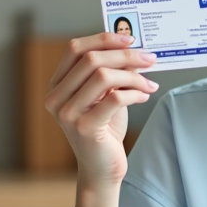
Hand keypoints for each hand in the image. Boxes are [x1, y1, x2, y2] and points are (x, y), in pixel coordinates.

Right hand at [44, 33, 157, 186]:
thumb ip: (110, 72)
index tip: (130, 39)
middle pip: (91, 59)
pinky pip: (114, 98)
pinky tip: (144, 96)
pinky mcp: (85, 128)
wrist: (102, 168)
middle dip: (125, 55)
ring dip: (133, 76)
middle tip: (149, 58)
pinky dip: (134, 93)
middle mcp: (56, 98)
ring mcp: (67, 113)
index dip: (103, 39)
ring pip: (103, 76)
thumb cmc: (105, 130)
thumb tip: (132, 48)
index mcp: (57, 85)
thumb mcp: (105, 95)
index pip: (75, 48)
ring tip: (149, 83)